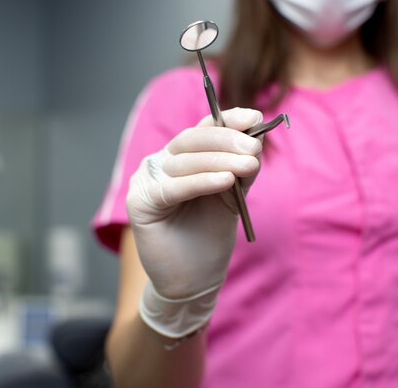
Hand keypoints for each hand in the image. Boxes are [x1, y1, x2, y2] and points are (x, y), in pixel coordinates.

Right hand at [127, 107, 262, 299]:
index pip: (203, 130)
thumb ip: (241, 166)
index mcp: (182, 158)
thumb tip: (258, 133)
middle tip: (254, 148)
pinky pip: (174, 186)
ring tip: (248, 165)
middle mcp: (161, 163)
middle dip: (226, 140)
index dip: (227, 120)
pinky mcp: (139, 201)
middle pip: (192, 140)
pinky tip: (225, 181)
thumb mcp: (233, 194)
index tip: (254, 117)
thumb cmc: (210, 236)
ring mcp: (146, 180)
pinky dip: (201, 181)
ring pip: (184, 161)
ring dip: (219, 160)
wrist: (194, 279)